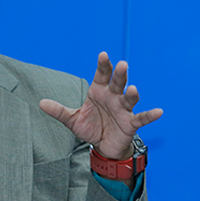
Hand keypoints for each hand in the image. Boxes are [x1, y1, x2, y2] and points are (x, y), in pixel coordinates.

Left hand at [40, 52, 162, 160]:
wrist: (103, 146)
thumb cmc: (91, 127)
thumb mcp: (72, 120)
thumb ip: (59, 111)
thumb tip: (41, 103)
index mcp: (99, 91)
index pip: (101, 75)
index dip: (103, 65)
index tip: (103, 54)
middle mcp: (113, 97)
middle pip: (117, 83)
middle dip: (119, 74)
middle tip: (122, 64)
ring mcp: (123, 109)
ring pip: (129, 98)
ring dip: (132, 94)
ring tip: (133, 89)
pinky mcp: (131, 123)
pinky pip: (142, 118)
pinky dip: (150, 115)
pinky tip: (159, 111)